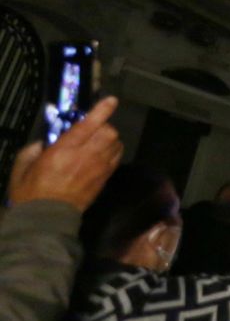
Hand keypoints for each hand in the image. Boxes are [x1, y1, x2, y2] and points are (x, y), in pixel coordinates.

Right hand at [9, 96, 121, 210]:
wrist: (45, 219)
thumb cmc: (30, 193)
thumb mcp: (22, 167)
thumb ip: (33, 149)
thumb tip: (45, 142)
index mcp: (63, 150)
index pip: (88, 125)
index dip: (102, 110)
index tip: (111, 101)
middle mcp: (85, 156)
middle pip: (109, 132)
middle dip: (104, 126)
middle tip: (92, 130)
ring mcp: (98, 169)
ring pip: (116, 144)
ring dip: (110, 139)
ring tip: (97, 143)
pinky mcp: (104, 180)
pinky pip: (116, 159)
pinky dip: (113, 152)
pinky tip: (101, 156)